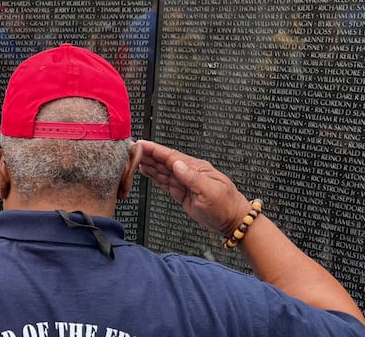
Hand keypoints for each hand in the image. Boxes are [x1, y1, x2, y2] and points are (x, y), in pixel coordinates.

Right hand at [135, 140, 250, 235]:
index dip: (154, 150)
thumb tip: (176, 164)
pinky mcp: (182, 193)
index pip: (171, 156)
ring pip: (162, 170)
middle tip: (131, 149)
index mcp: (196, 168)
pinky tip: (146, 170)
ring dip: (148, 163)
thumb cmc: (226, 206)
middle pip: (164, 161)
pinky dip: (154, 175)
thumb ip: (192, 178)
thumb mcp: (210, 192)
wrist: (233, 221)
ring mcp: (185, 183)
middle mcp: (189, 173)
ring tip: (134, 157)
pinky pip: (165, 182)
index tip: (140, 144)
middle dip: (148, 154)